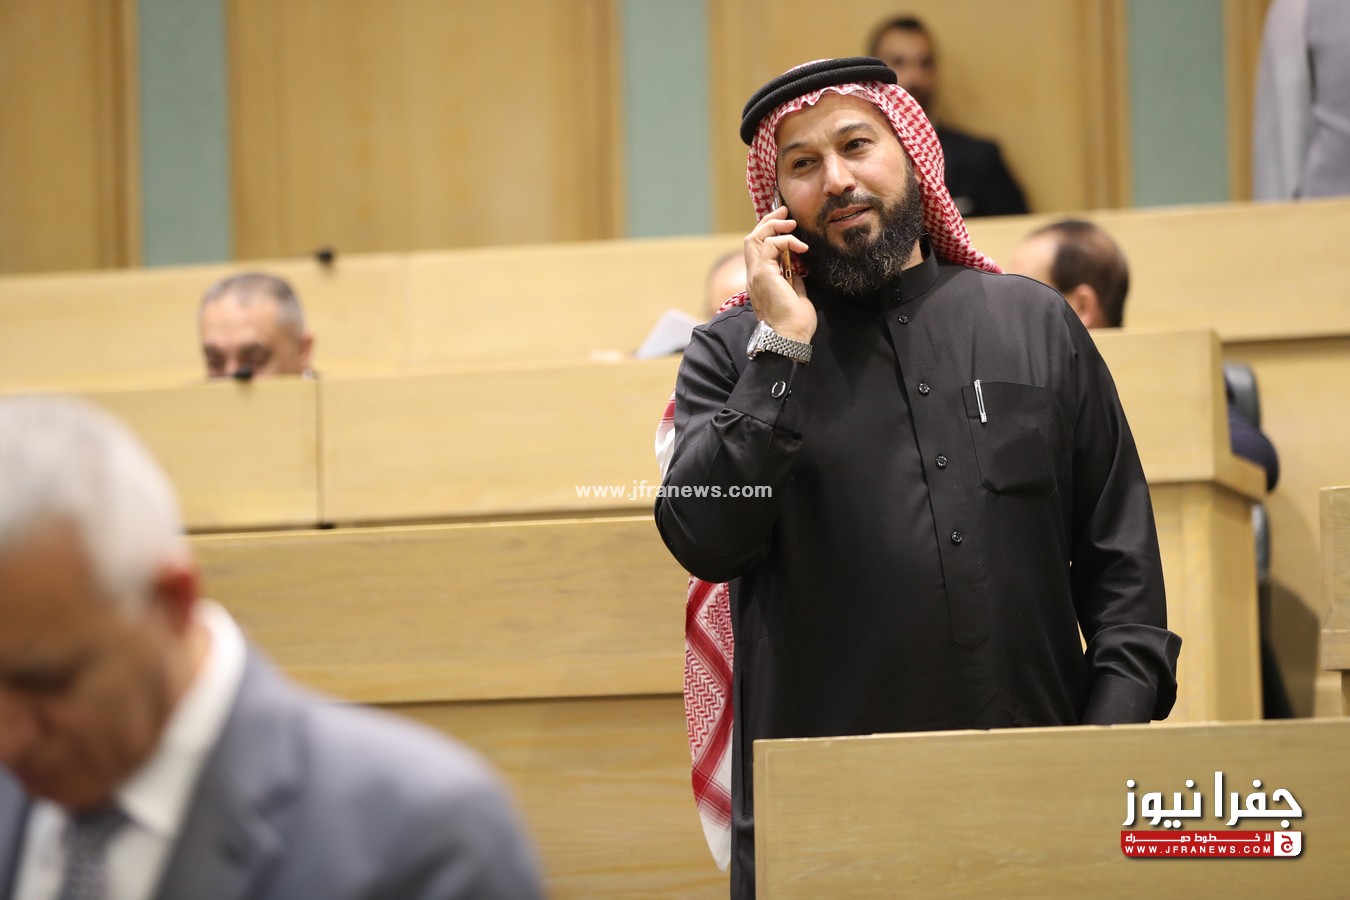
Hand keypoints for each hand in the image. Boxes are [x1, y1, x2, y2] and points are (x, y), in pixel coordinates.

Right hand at [744, 206, 814, 342]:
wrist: (790, 337)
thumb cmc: (795, 323)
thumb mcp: (797, 295)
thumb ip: (794, 280)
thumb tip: (798, 268)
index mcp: (759, 281)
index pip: (757, 249)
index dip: (768, 232)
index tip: (785, 223)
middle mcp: (753, 276)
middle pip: (752, 239)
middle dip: (768, 221)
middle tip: (784, 211)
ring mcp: (755, 274)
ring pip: (755, 238)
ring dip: (774, 226)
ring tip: (792, 223)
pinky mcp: (763, 274)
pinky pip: (771, 245)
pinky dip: (787, 240)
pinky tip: (801, 247)